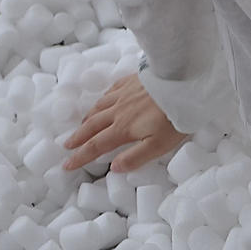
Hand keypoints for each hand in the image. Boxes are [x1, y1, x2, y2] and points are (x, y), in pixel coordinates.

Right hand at [62, 74, 187, 172]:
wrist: (183, 83)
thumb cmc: (175, 117)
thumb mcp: (159, 145)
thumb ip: (135, 157)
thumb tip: (113, 168)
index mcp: (123, 128)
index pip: (96, 146)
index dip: (81, 156)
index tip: (67, 164)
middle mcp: (119, 111)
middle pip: (92, 126)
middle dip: (78, 138)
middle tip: (67, 146)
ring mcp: (124, 94)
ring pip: (99, 107)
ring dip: (87, 118)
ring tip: (82, 125)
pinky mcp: (132, 81)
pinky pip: (111, 90)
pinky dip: (102, 99)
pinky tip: (103, 100)